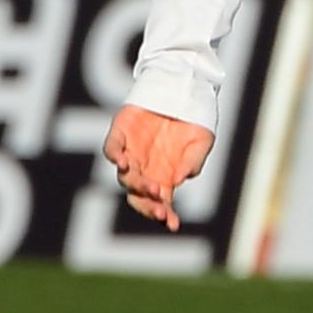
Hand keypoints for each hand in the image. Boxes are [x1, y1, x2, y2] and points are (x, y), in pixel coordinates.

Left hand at [105, 105, 212, 228]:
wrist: (182, 88)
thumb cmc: (193, 121)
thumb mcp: (202, 143)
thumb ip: (193, 162)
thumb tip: (179, 181)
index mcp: (164, 178)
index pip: (160, 204)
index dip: (165, 215)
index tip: (172, 224)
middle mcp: (145, 171)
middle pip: (139, 197)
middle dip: (149, 205)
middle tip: (160, 205)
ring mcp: (130, 153)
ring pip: (125, 178)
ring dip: (137, 184)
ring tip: (150, 184)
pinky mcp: (120, 134)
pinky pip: (110, 149)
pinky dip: (115, 156)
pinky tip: (123, 161)